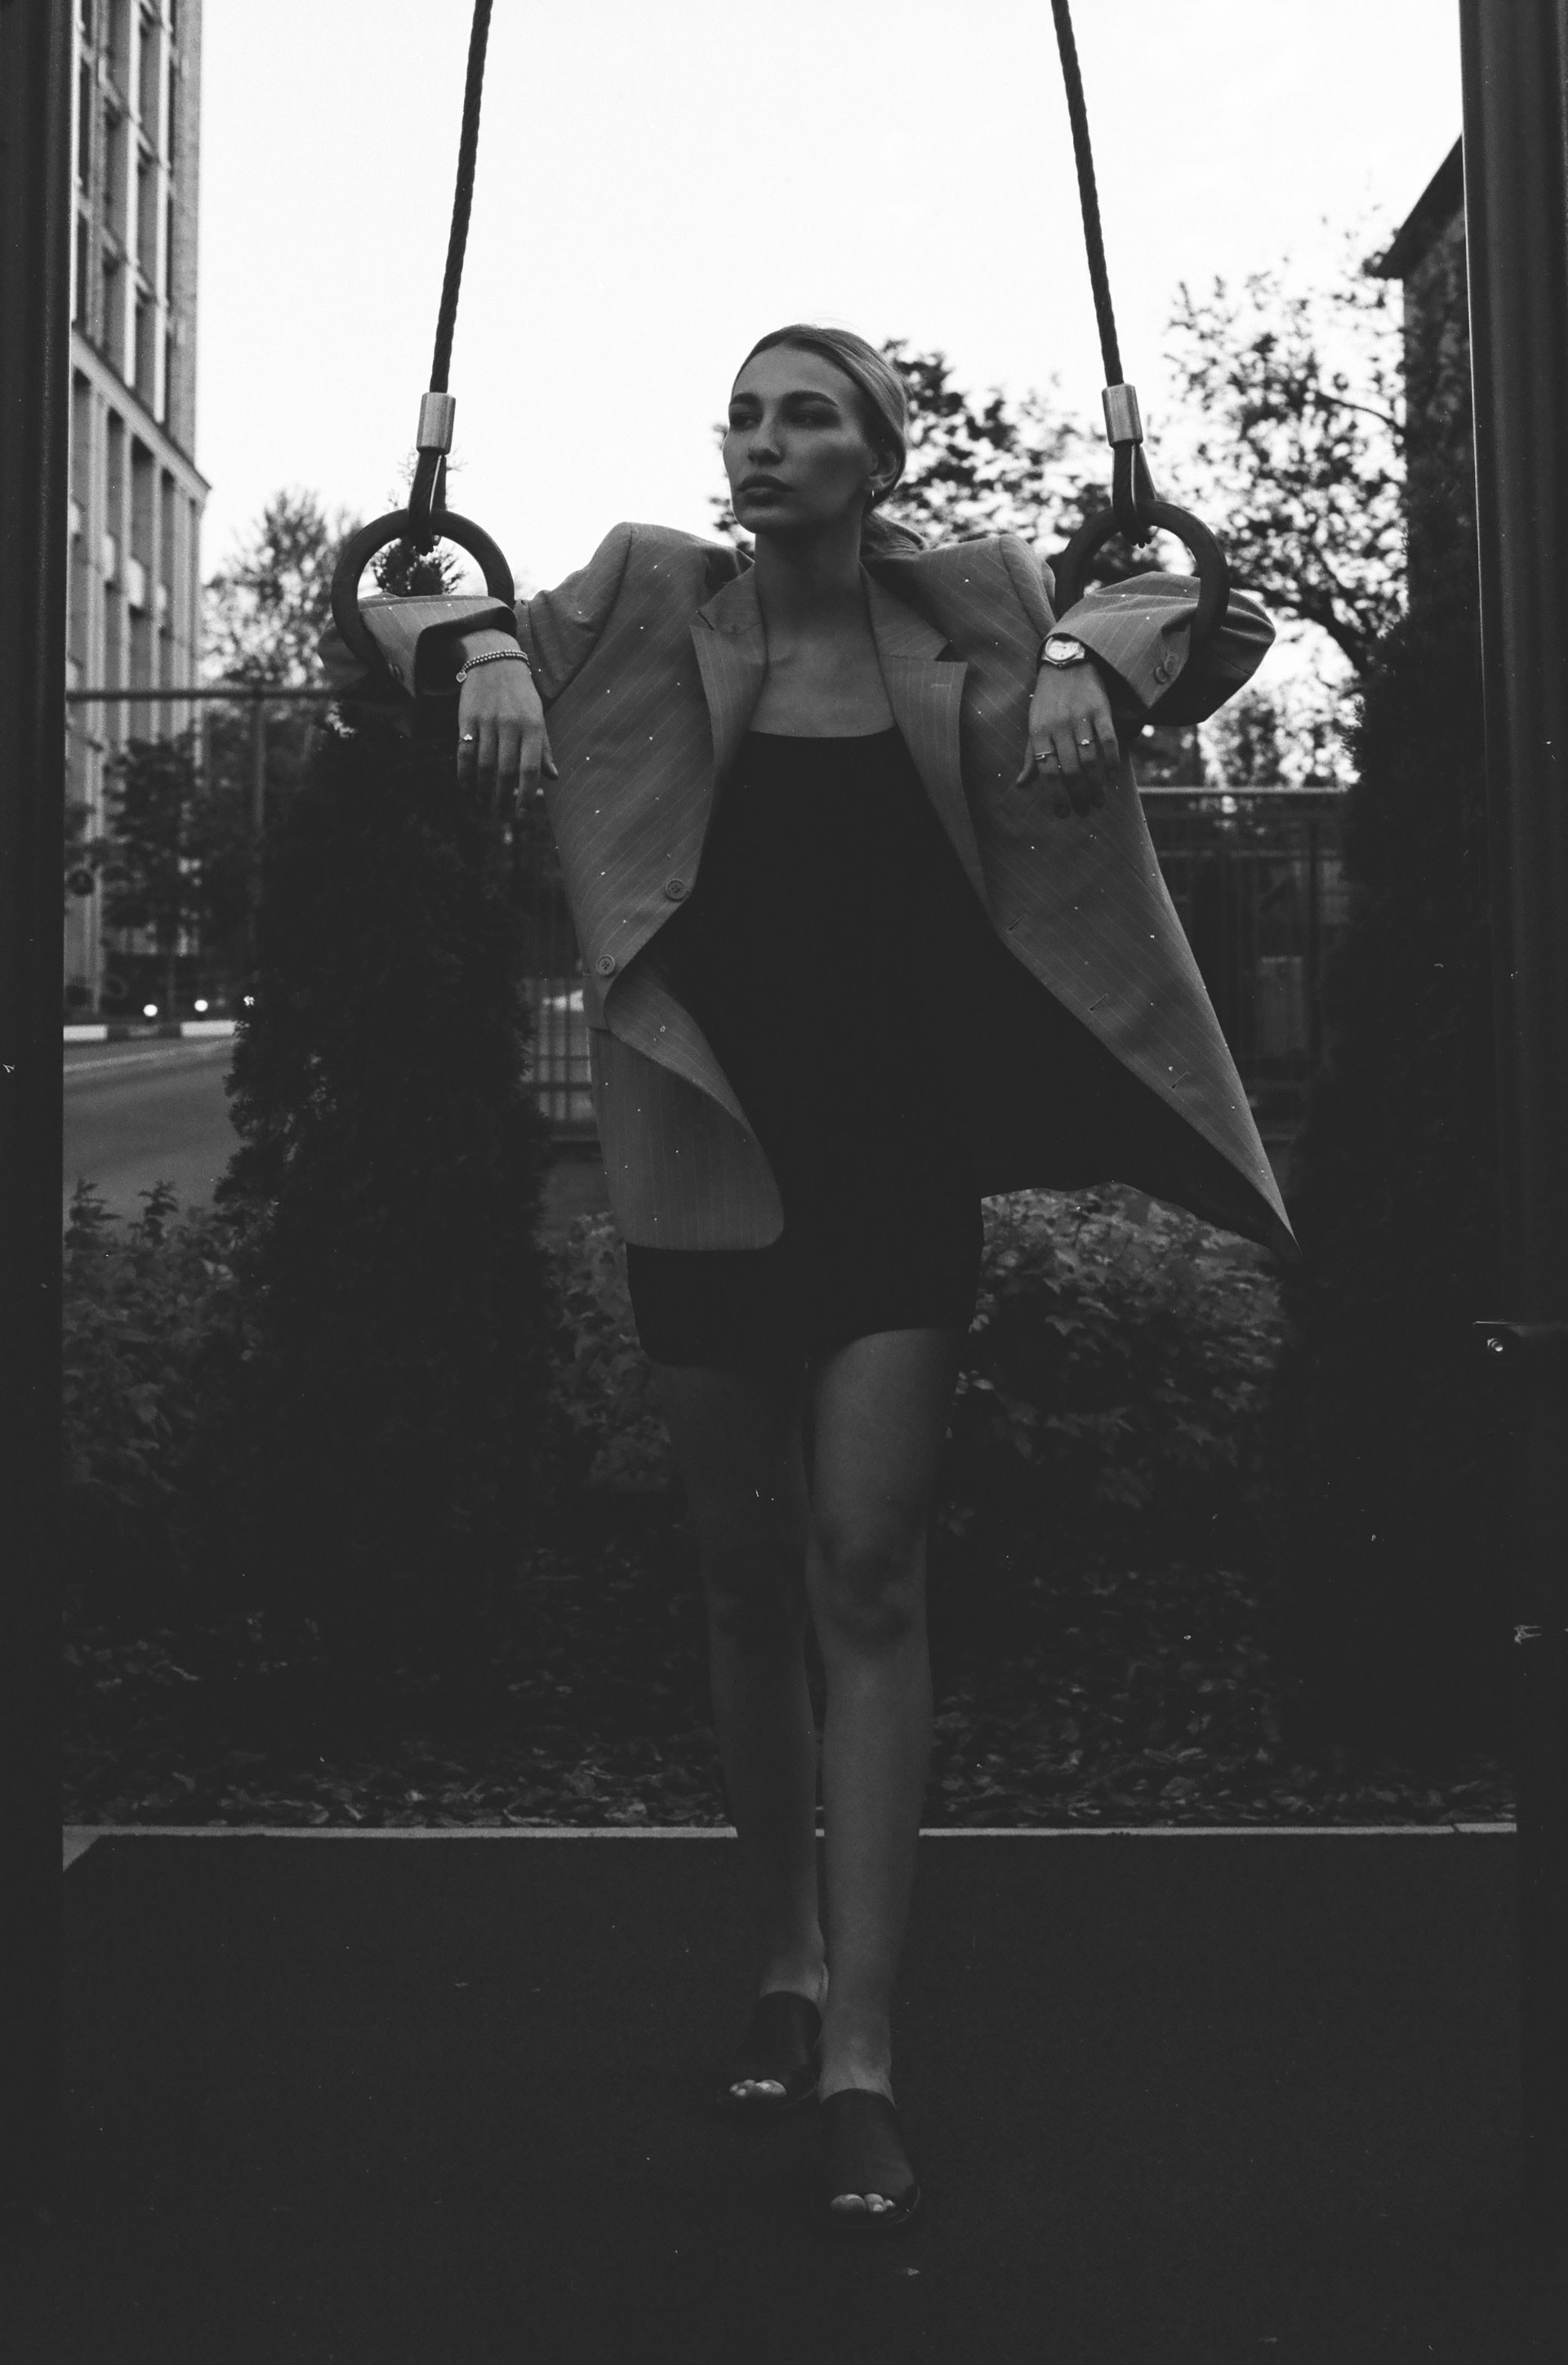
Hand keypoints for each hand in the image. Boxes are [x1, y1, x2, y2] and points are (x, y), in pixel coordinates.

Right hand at [454, 646, 556, 814]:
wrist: (494, 661)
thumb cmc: (521, 695)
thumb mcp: (538, 717)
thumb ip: (543, 748)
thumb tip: (553, 777)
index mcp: (532, 727)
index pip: (529, 769)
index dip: (525, 796)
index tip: (521, 816)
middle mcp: (510, 725)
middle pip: (505, 772)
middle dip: (502, 800)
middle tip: (500, 816)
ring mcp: (487, 721)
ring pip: (483, 766)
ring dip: (483, 791)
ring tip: (484, 805)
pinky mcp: (467, 718)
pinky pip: (464, 753)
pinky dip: (464, 774)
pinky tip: (467, 787)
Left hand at [1013, 660, 1119, 814]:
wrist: (1067, 662)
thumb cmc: (1048, 700)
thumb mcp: (1034, 726)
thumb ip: (1031, 756)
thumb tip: (1021, 785)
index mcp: (1039, 732)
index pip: (1047, 771)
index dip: (1055, 796)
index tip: (1063, 813)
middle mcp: (1059, 726)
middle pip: (1070, 770)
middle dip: (1078, 796)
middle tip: (1085, 811)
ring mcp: (1080, 717)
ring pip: (1090, 759)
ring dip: (1096, 785)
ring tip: (1099, 801)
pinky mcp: (1100, 708)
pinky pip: (1108, 739)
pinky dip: (1112, 760)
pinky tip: (1113, 777)